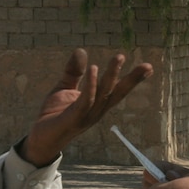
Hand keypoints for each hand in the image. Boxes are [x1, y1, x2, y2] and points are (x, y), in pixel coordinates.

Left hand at [20, 49, 152, 166]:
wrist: (40, 138)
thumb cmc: (54, 115)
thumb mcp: (65, 87)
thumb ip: (74, 71)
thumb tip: (82, 50)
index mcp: (97, 104)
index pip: (118, 90)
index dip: (133, 80)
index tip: (148, 67)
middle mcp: (96, 111)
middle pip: (118, 94)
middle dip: (133, 80)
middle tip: (148, 65)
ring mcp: (86, 116)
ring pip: (103, 94)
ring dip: (111, 76)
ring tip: (119, 57)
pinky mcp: (73, 119)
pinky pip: (85, 101)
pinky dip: (90, 85)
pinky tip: (94, 69)